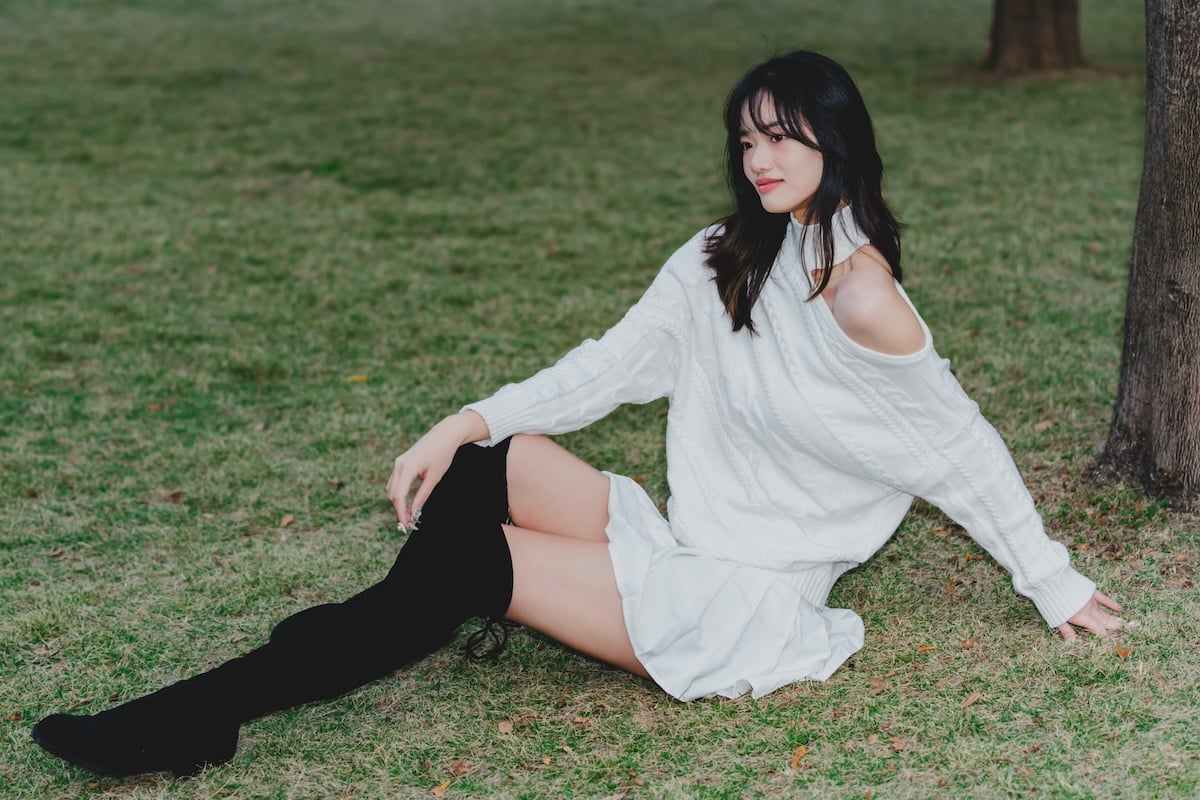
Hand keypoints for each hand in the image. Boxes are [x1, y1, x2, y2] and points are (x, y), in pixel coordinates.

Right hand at [385, 411, 488, 529]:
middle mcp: (399, 465)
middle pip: (392, 494)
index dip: (400, 512)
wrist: (444, 435)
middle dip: (398, 509)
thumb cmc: (442, 454)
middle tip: (409, 523)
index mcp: (407, 468)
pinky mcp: (401, 463)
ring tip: (411, 514)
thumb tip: (414, 512)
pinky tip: (409, 501)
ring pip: (392, 488)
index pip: (398, 496)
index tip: (405, 525)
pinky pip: (395, 482)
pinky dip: (399, 493)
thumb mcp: (434, 478)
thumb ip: (422, 496)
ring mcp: (398, 463)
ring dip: (398, 502)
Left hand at [1056, 591, 1124, 641]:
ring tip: (1124, 625)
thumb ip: (1066, 631)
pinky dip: (1112, 604)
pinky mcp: (1091, 592)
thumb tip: (1072, 644)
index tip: (1110, 640)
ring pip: (1105, 613)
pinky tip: (1120, 609)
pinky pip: (1105, 599)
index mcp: (1084, 618)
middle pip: (1105, 622)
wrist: (1054, 581)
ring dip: (1114, 619)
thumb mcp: (1057, 618)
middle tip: (1125, 633)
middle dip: (1114, 628)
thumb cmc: (1053, 601)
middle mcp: (1091, 611)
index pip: (1099, 630)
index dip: (1104, 635)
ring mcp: (1092, 601)